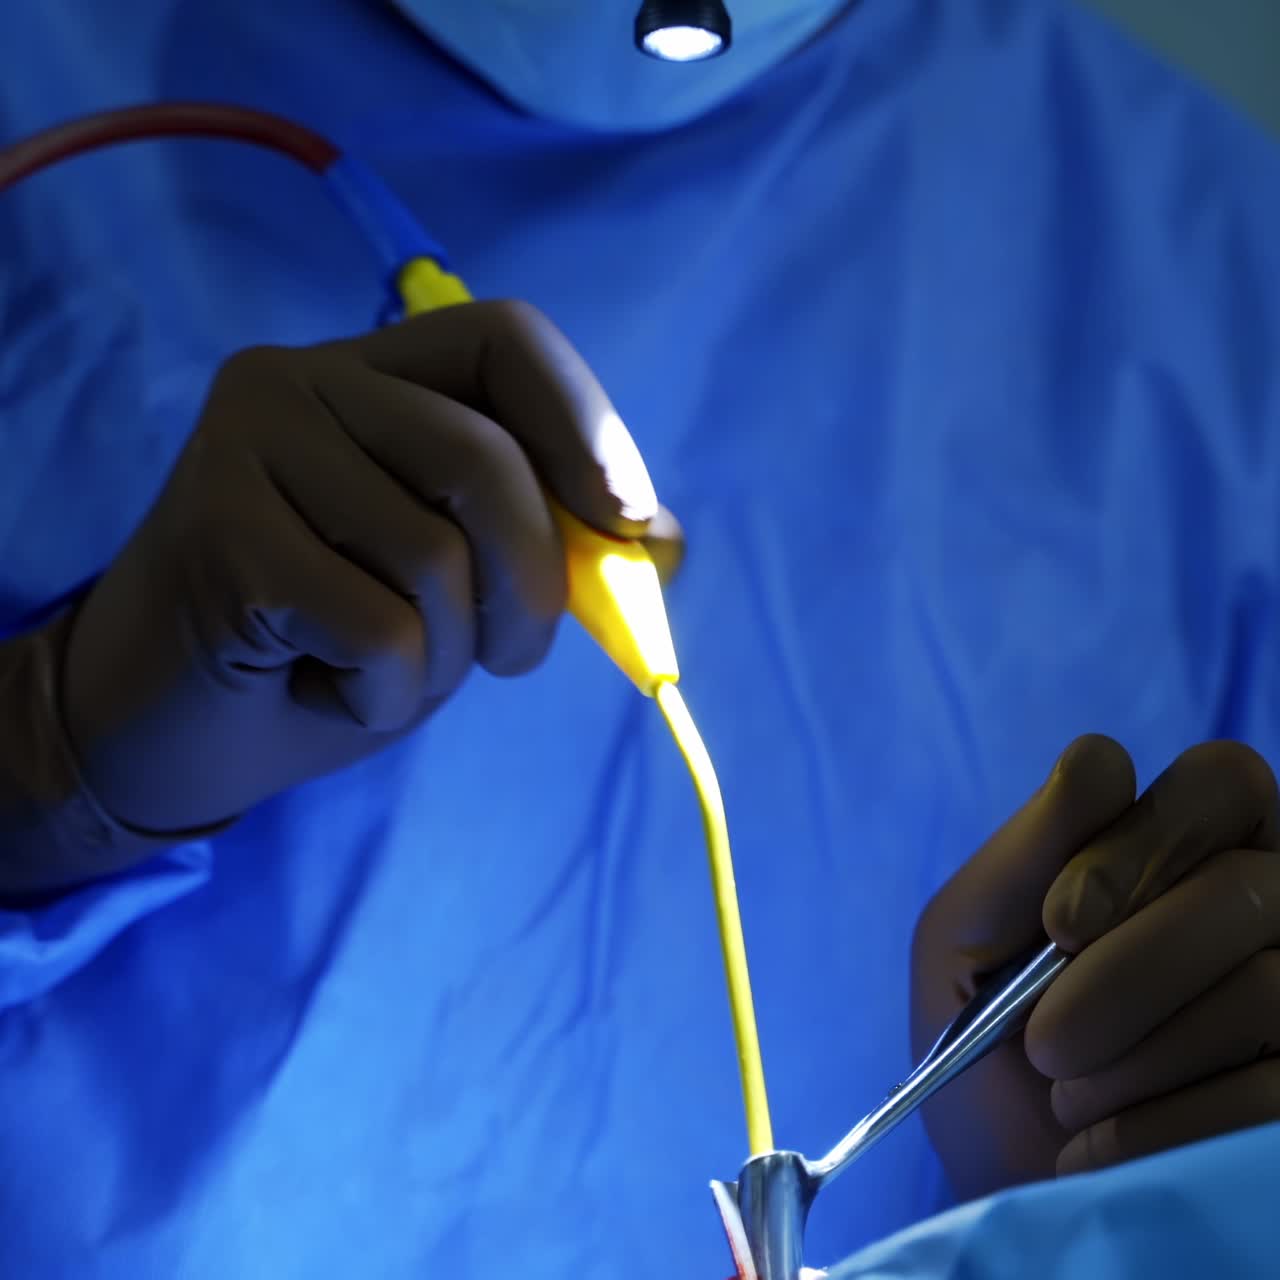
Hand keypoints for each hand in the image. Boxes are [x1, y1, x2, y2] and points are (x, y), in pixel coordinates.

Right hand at [57, 301, 681, 851]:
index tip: (627, 520)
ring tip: (381, 668)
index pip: (506, 340)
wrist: (173, 724)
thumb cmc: (328, 647)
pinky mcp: (219, 534)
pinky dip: (387, 692)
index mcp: (369, 371)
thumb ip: (546, 541)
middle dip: (533, 586)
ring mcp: (248, 447)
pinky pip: (382, 629)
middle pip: (486, 460)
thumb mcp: (459, 586)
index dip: (587, 426)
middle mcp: (299, 379)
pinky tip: (324, 686)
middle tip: (509, 657)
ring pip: (436, 555)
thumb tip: (657, 537)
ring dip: (446, 655)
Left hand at [910, 735, 1279, 1200]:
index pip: (1223, 781)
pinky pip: (1270, 1095)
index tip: (1061, 924)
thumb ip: (1026, 852)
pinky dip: (1162, 1126)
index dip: (1141, 843)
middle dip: (1125, 973)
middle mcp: (1268, 909)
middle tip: (1041, 1041)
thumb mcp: (968, 938)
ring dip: (1133, 1056)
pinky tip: (1099, 1147)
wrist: (1002, 1180)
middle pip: (1245, 889)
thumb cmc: (982, 1041)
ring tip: (1065, 1093)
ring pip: (1267, 988)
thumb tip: (1102, 761)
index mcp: (1188, 850)